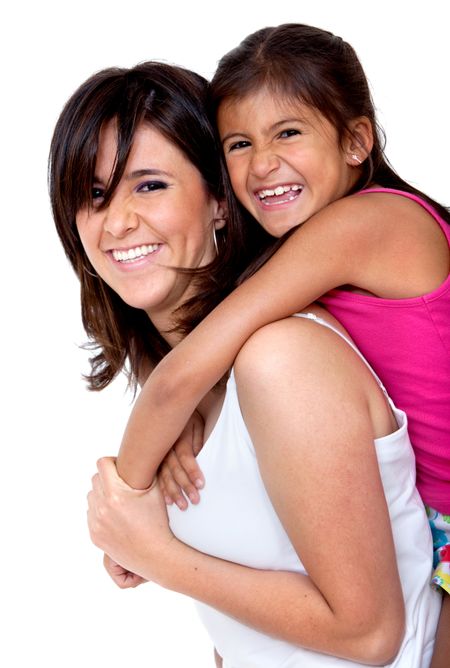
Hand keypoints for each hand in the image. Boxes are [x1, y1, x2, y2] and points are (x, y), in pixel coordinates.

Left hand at [87, 457, 174, 582]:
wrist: (154, 553)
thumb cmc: (157, 521)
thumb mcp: (154, 490)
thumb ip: (142, 472)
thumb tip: (136, 456)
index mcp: (115, 494)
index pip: (102, 464)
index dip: (112, 462)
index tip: (120, 467)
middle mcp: (102, 507)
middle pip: (95, 479)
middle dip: (107, 478)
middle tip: (122, 484)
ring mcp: (96, 522)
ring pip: (92, 496)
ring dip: (102, 495)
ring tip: (119, 502)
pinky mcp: (94, 535)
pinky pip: (91, 513)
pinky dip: (100, 511)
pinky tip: (116, 516)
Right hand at [159, 411, 204, 509]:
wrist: (168, 407)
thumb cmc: (189, 418)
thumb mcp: (197, 424)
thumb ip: (197, 440)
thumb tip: (199, 456)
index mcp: (177, 437)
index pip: (185, 456)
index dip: (193, 470)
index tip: (202, 484)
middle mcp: (165, 447)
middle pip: (175, 469)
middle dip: (185, 486)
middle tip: (195, 500)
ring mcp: (158, 454)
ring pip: (165, 475)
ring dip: (174, 492)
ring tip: (183, 506)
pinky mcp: (155, 460)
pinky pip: (157, 477)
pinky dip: (163, 489)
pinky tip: (168, 501)